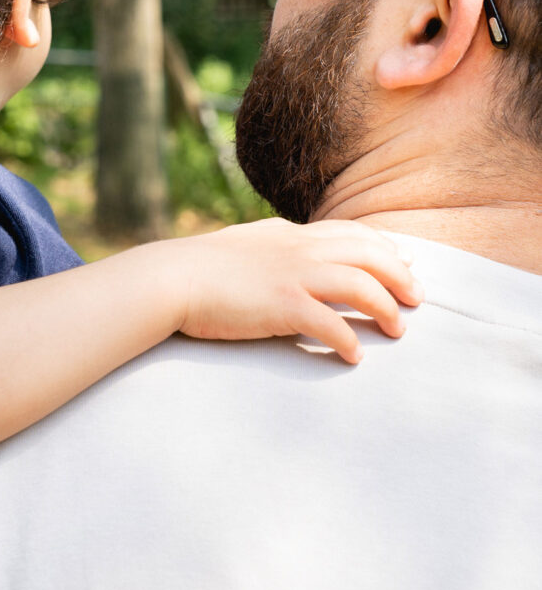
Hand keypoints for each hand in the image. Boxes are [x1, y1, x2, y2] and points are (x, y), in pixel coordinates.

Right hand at [173, 218, 422, 363]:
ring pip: (361, 285)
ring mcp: (293, 275)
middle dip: (400, 277)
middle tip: (416, 301)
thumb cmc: (203, 266)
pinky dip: (348, 341)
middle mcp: (300, 248)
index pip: (353, 233)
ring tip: (397, 331)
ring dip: (386, 309)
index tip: (407, 263)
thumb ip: (277, 243)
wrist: (173, 277)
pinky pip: (331, 324)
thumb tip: (295, 245)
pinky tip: (353, 356)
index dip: (386, 247)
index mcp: (292, 234)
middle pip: (369, 254)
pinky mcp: (282, 306)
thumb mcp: (248, 242)